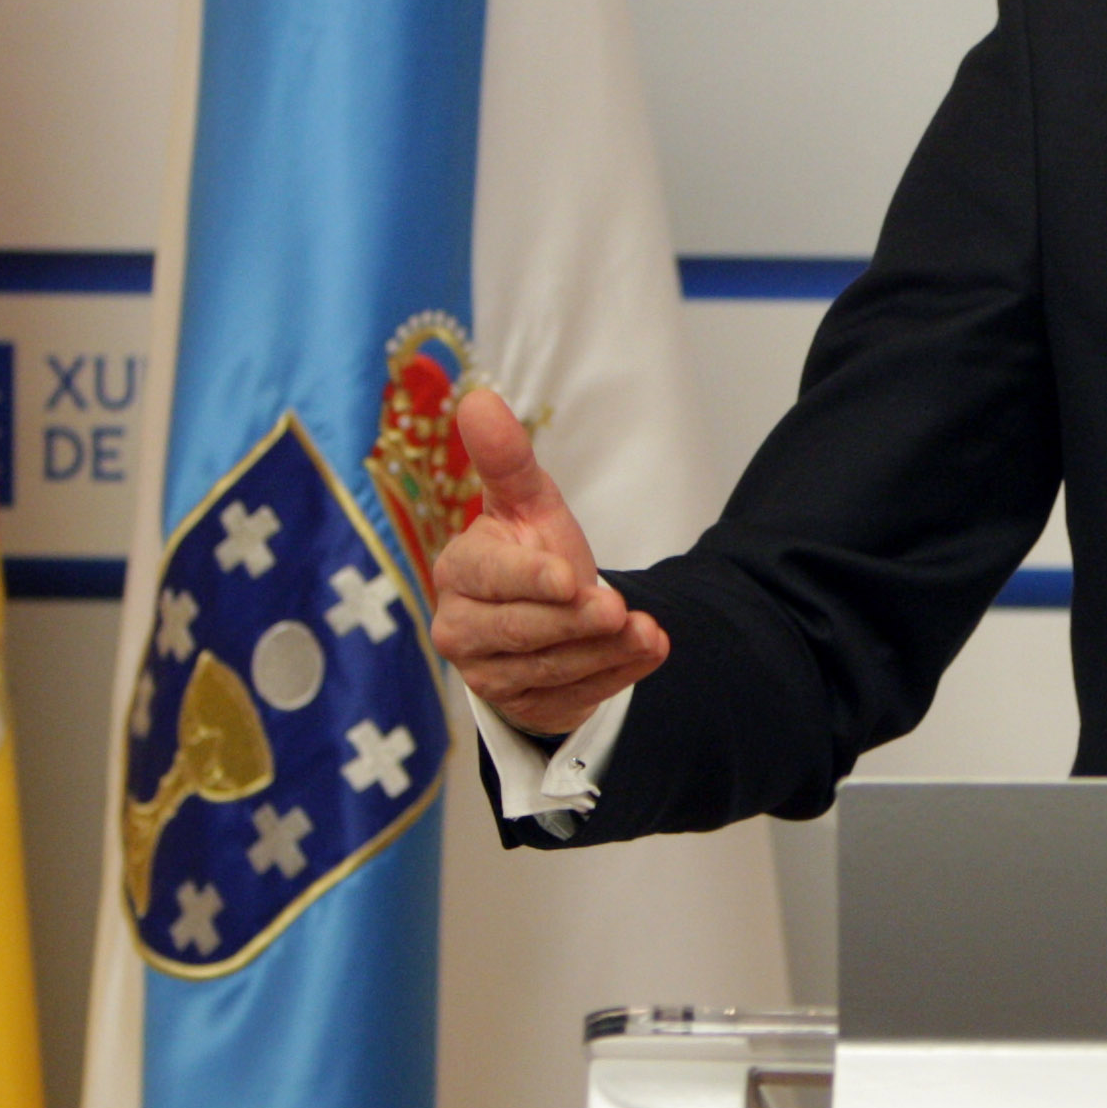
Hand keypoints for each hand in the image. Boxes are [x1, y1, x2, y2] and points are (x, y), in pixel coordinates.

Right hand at [429, 388, 669, 739]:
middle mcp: (462, 629)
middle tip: (618, 608)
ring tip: (648, 630)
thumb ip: (505, 458)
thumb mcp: (527, 501)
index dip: (529, 580)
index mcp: (458, 572)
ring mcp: (490, 676)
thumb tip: (479, 399)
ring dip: (604, 651)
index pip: (489, 579)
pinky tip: (648, 651)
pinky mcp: (525, 708)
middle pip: (520, 631)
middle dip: (574, 621)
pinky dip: (615, 675)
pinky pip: (572, 697)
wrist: (548, 611)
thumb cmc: (532, 547)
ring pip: (551, 669)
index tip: (571, 577)